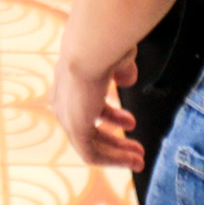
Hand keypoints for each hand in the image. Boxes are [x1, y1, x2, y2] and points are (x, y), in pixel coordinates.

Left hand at [49, 40, 142, 170]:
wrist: (92, 46)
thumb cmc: (105, 43)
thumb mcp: (117, 59)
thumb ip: (121, 71)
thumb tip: (126, 80)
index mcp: (69, 82)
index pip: (87, 106)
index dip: (111, 116)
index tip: (131, 122)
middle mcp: (63, 100)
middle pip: (89, 129)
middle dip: (116, 140)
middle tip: (136, 148)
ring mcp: (66, 115)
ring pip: (91, 145)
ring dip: (117, 154)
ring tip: (139, 160)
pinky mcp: (74, 128)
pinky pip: (92, 154)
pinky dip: (114, 159)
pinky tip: (132, 161)